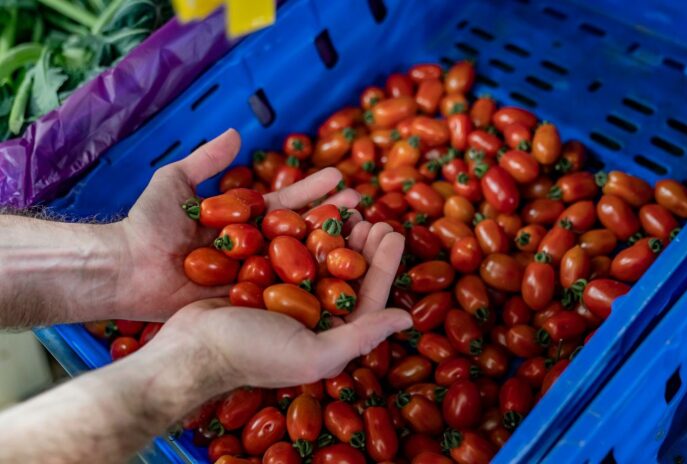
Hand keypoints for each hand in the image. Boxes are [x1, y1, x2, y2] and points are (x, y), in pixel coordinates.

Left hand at [114, 129, 361, 320]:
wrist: (125, 268)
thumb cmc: (146, 225)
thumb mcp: (175, 182)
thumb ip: (206, 160)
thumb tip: (236, 133)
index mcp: (240, 221)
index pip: (285, 204)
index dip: (311, 190)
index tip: (338, 178)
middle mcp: (251, 249)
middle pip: (298, 233)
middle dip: (329, 218)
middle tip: (361, 206)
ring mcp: (250, 276)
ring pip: (295, 264)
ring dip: (326, 252)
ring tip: (358, 238)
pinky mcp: (243, 301)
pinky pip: (277, 294)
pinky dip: (305, 288)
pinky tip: (334, 281)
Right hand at [151, 230, 410, 390]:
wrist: (188, 347)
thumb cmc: (250, 354)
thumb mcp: (313, 353)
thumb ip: (361, 336)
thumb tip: (405, 319)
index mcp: (328, 336)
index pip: (367, 296)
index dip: (384, 264)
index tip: (392, 232)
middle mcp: (311, 316)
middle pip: (346, 274)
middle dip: (362, 243)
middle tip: (372, 215)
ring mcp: (285, 296)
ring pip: (320, 257)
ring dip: (336, 232)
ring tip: (348, 206)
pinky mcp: (260, 279)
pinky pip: (289, 249)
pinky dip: (302, 230)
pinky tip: (311, 209)